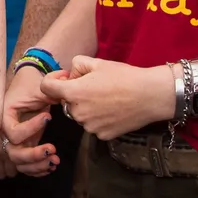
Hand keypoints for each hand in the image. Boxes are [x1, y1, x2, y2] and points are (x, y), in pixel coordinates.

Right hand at [2, 65, 56, 176]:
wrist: (28, 83)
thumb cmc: (31, 84)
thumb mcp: (38, 87)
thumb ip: (49, 94)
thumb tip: (65, 99)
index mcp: (6, 117)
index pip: (14, 134)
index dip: (31, 129)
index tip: (48, 116)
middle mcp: (7, 132)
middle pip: (14, 154)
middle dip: (34, 156)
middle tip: (53, 149)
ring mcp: (16, 141)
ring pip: (20, 164)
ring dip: (37, 166)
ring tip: (55, 161)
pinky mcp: (25, 145)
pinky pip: (26, 165)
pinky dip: (38, 169)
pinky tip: (51, 165)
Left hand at [41, 56, 171, 140]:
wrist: (150, 95)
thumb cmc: (124, 77)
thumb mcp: (97, 62)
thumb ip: (76, 65)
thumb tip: (69, 76)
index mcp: (73, 93)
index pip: (46, 88)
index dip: (53, 80)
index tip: (66, 77)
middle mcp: (78, 113)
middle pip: (66, 102)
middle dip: (75, 93)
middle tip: (95, 85)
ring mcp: (90, 127)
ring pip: (80, 115)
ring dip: (87, 107)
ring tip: (107, 97)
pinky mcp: (102, 136)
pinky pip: (93, 125)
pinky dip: (99, 118)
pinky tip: (114, 109)